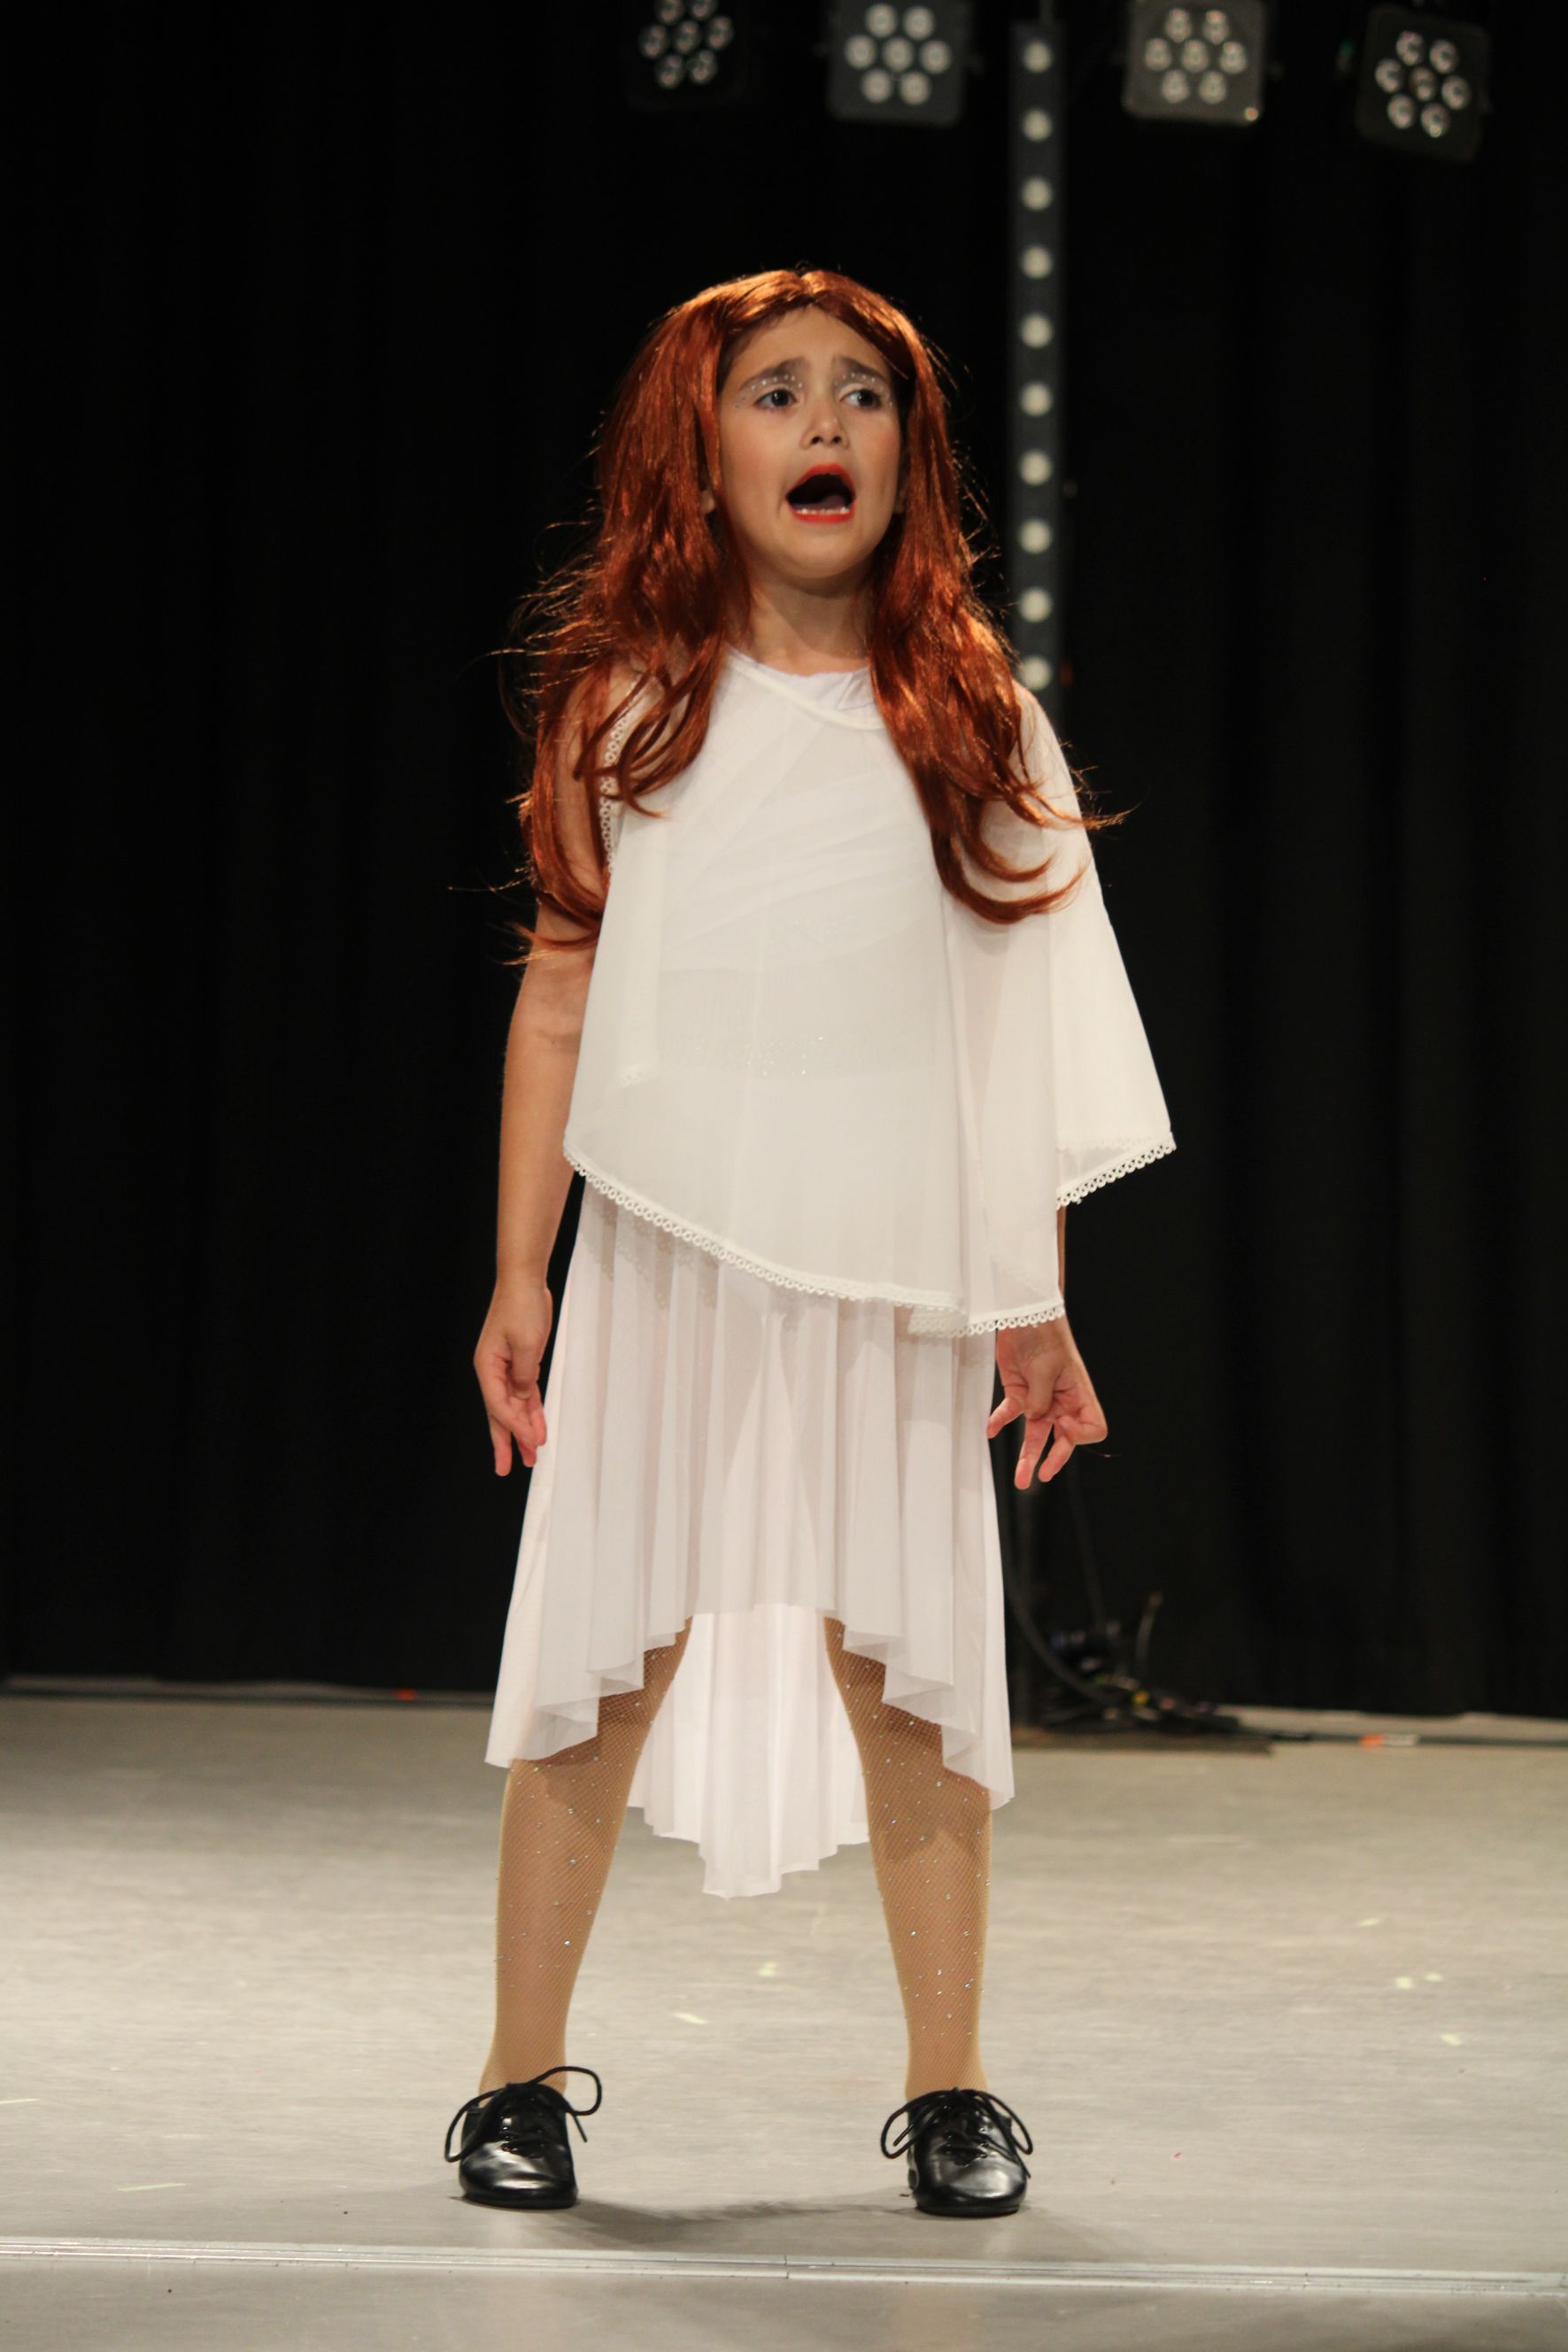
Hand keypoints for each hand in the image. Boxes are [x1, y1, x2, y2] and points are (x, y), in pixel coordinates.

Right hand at [473, 1277, 553, 1473]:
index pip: (498, 1405)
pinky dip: (532, 1412)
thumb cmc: (521, 1306)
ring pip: (513, 1408)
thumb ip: (524, 1374)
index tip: (529, 1442)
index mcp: (486, 1366)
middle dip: (505, 1442)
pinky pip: (525, 1395)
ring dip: (522, 1431)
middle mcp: (492, 1371)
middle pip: (498, 1414)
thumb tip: (523, 1396)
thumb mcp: (525, 1342)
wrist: (524, 1282)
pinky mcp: (520, 1364)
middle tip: (505, 1469)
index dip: (514, 1425)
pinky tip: (537, 1429)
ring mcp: (505, 1369)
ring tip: (529, 1457)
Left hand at [987, 1315, 1107, 1487]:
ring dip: (1028, 1455)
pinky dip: (1000, 1421)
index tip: (1061, 1422)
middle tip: (1042, 1475)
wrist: (1022, 1315)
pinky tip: (991, 1429)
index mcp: (1079, 1394)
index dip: (1079, 1434)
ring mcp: (1040, 1399)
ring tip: (1021, 1479)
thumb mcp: (1046, 1367)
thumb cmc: (1045, 1335)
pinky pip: (1010, 1414)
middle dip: (1054, 1459)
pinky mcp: (1019, 1393)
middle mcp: (1062, 1402)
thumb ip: (1040, 1399)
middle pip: (1063, 1438)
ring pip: (1036, 1434)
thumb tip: (1035, 1419)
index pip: (1092, 1427)